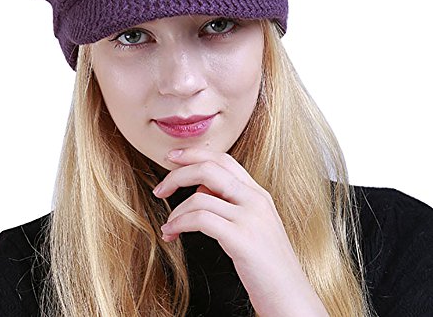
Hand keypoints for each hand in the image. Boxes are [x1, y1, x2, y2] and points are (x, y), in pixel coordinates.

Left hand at [152, 148, 328, 316]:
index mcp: (258, 193)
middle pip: (209, 168)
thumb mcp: (254, 224)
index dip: (194, 154)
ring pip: (200, 195)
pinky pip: (200, 219)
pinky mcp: (242, 239)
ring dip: (175, 210)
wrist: (292, 298)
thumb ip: (231, 202)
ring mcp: (250, 218)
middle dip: (178, 174)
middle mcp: (255, 199)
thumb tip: (200, 189)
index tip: (172, 158)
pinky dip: (179, 223)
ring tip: (168, 225)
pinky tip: (172, 233)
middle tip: (160, 188)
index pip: (223, 159)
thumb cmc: (268, 266)